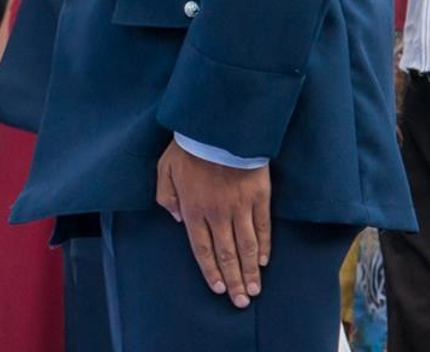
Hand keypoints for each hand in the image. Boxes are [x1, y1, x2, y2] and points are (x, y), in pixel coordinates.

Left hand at [156, 139, 271, 307]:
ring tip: (254, 290)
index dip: (211, 271)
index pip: (202, 248)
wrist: (219, 128)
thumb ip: (166, 197)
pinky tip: (264, 261)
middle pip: (226, 254)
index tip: (219, 289)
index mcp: (192, 209)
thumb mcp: (164, 169)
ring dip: (250, 271)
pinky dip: (264, 247)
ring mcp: (240, 207)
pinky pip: (263, 228)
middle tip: (241, 301)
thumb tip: (177, 220)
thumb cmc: (188, 147)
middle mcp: (217, 213)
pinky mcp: (259, 198)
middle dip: (234, 280)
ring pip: (246, 246)